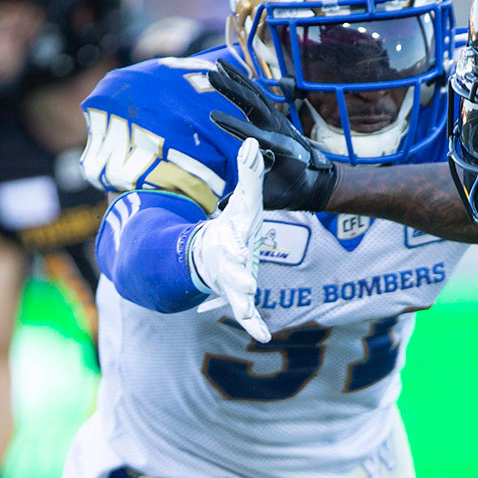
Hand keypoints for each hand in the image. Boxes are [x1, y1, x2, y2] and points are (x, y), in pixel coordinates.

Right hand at [188, 137, 270, 342]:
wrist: (213, 253)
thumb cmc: (234, 225)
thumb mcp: (245, 200)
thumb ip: (249, 173)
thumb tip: (252, 141)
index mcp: (231, 238)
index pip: (233, 239)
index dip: (235, 243)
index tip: (240, 244)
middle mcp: (229, 262)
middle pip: (232, 271)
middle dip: (238, 278)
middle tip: (248, 286)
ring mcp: (233, 282)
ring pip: (237, 296)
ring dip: (244, 306)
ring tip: (251, 317)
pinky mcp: (240, 297)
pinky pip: (247, 314)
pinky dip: (254, 325)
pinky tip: (265, 336)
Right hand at [207, 59, 338, 211]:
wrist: (313, 181)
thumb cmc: (289, 192)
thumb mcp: (270, 198)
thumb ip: (247, 198)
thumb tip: (221, 207)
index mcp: (278, 150)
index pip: (252, 135)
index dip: (234, 126)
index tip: (212, 116)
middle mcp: (279, 130)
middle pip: (254, 105)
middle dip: (232, 89)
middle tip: (209, 75)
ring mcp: (278, 121)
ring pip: (256, 95)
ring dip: (236, 79)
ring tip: (216, 65)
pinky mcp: (275, 117)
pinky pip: (258, 95)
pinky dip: (243, 82)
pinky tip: (228, 70)